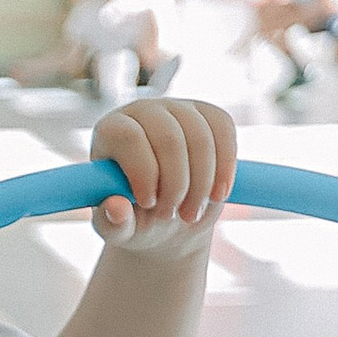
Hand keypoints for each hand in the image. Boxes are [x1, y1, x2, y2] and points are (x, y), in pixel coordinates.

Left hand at [88, 95, 236, 258]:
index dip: (143, 171)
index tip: (149, 203)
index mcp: (111, 131)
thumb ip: (113, 223)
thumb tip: (116, 208)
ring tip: (191, 213)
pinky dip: (226, 167)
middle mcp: (143, 111)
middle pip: (169, 138)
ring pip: (201, 137)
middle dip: (177, 185)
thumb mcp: (120, 229)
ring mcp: (178, 108)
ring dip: (203, 183)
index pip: (129, 137)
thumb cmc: (136, 219)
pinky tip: (217, 195)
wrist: (169, 216)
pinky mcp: (209, 114)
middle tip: (174, 215)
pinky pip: (225, 130)